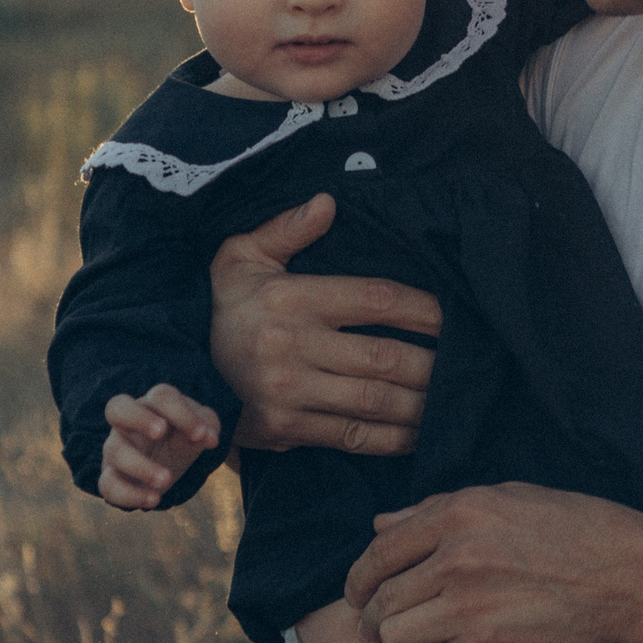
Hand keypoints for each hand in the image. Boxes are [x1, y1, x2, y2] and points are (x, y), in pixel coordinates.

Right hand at [98, 384, 220, 509]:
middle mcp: (128, 423)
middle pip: (117, 407)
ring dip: (141, 466)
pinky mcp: (111, 476)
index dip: (181, 413)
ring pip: (115, 451)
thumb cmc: (184, 436)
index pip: (161, 397)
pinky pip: (108, 485)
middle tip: (161, 431)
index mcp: (153, 405)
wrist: (170, 464)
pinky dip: (129, 495)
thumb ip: (207, 425)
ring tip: (166, 480)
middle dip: (138, 418)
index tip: (201, 435)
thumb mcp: (202, 427)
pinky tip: (154, 499)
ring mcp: (116, 448)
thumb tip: (208, 438)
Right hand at [208, 192, 441, 454]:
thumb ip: (286, 230)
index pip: (376, 300)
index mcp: (290, 299)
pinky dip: (393, 439)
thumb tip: (329, 202)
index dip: (425, 309)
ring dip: (423, 404)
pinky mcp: (284, 430)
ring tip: (453, 399)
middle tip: (467, 363)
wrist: (174, 369)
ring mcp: (287, 392)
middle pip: (385, 357)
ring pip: (375, 401)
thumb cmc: (223, 306)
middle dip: (434, 364)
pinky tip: (420, 434)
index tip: (455, 316)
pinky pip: (353, 436)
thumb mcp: (241, 258)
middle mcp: (290, 346)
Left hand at [344, 483, 642, 642]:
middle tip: (383, 640)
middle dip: (374, 625)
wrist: (640, 577)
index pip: (379, 550)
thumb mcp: (515, 498)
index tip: (361, 600)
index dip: (359, 581)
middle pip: (381, 599)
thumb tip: (381, 521)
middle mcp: (457, 554)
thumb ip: (443, 508)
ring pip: (395, 640)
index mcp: (460, 511)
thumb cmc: (587, 531)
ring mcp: (471, 602)